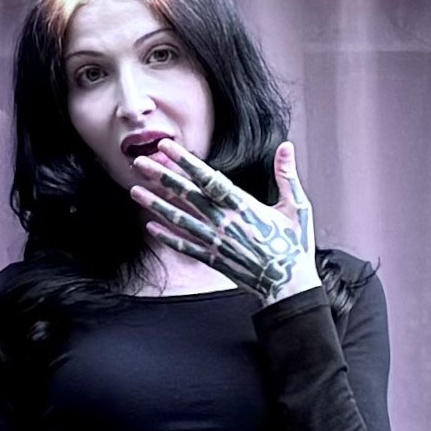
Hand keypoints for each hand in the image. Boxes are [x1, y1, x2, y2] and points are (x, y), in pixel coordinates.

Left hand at [130, 134, 321, 300]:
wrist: (288, 285)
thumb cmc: (294, 245)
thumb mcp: (296, 206)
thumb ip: (287, 175)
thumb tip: (287, 145)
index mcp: (243, 205)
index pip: (207, 177)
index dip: (185, 161)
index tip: (166, 147)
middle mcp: (224, 222)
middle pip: (187, 195)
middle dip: (162, 177)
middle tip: (139, 162)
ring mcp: (216, 242)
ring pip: (180, 219)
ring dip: (156, 204)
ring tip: (134, 191)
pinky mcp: (213, 259)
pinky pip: (185, 247)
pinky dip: (167, 237)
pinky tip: (150, 227)